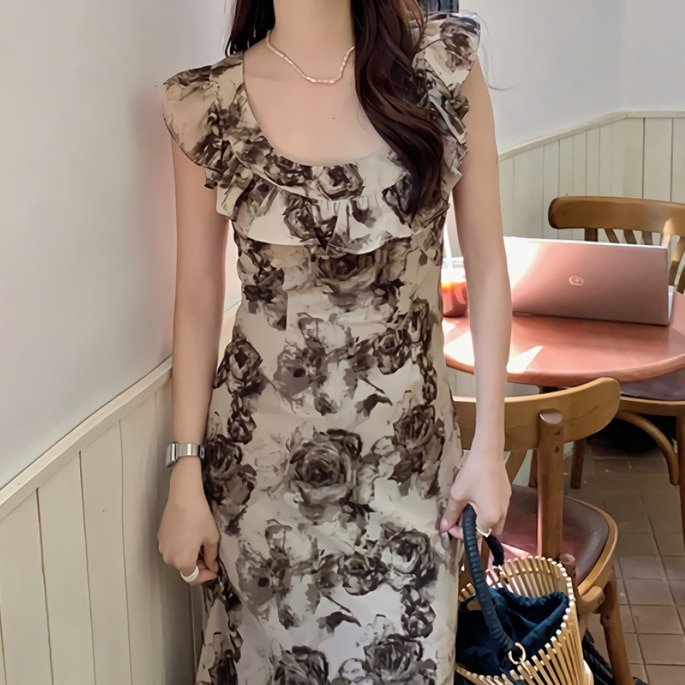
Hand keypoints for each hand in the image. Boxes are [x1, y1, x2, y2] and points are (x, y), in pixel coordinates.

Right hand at [157, 463, 219, 584]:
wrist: (184, 498)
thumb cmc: (199, 517)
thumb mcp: (211, 538)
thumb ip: (212, 557)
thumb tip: (212, 566)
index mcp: (182, 561)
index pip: (193, 578)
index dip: (206, 576)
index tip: (214, 570)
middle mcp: (169, 558)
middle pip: (185, 568)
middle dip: (199, 565)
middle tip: (210, 556)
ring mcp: (162, 547)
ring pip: (178, 557)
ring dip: (189, 555)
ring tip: (200, 543)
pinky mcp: (160, 537)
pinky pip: (172, 547)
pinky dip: (181, 546)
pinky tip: (190, 535)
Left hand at [439, 444, 510, 539]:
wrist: (488, 453)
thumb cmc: (473, 473)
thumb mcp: (458, 495)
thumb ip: (451, 514)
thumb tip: (444, 527)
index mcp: (490, 517)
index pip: (476, 535)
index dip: (461, 533)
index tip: (451, 526)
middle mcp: (502, 513)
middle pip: (489, 531)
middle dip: (475, 530)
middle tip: (461, 520)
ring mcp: (506, 503)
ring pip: (495, 521)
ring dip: (482, 519)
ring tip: (467, 507)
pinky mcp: (507, 494)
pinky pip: (498, 509)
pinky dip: (488, 509)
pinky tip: (476, 497)